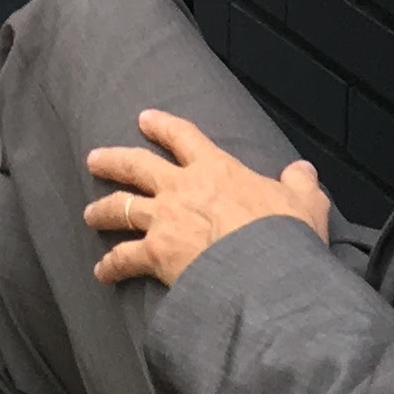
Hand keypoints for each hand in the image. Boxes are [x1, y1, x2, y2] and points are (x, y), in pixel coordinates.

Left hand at [83, 112, 330, 286]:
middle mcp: (181, 188)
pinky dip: (111, 265)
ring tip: (89, 214)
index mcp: (215, 168)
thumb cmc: (284, 236)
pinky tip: (101, 272)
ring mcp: (164, 220)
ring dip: (103, 210)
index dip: (162, 125)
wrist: (264, 275)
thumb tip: (303, 169)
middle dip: (113, 160)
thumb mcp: (304, 203)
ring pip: (121, 207)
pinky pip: (125, 259)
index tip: (144, 118)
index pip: (182, 136)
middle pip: (136, 165)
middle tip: (94, 158)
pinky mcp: (155, 255)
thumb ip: (300, 183)